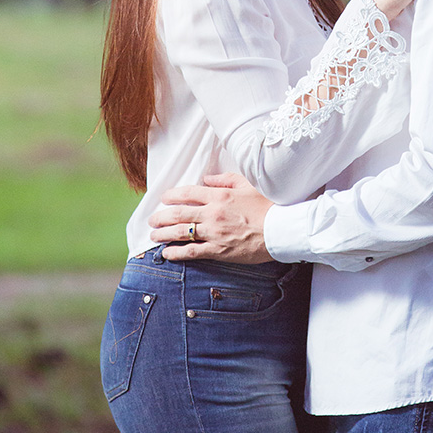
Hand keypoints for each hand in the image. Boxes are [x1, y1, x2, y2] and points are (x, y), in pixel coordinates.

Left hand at [148, 173, 274, 263]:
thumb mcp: (247, 185)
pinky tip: (167, 253)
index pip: (188, 192)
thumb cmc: (268, 206)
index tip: (164, 198)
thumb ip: (225, 179)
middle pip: (178, 213)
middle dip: (161, 216)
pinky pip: (191, 252)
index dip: (172, 195)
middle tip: (153, 219)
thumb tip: (207, 178)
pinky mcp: (218, 250)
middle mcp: (212, 213)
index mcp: (219, 196)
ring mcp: (214, 233)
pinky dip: (176, 253)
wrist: (280, 230)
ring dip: (163, 233)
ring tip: (154, 235)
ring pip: (180, 232)